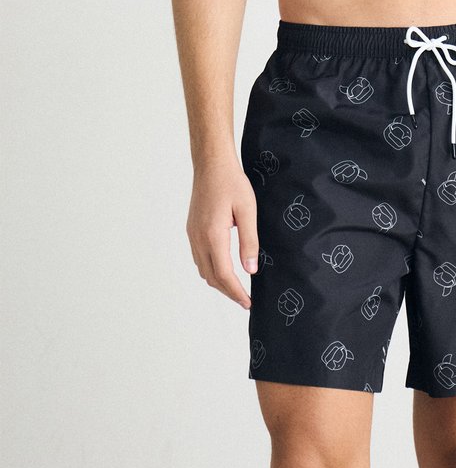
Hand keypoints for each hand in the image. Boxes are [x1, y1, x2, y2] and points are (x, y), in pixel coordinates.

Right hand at [186, 156, 259, 308]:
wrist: (211, 164)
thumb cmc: (231, 182)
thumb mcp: (247, 210)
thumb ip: (249, 241)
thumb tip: (251, 270)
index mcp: (213, 235)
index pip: (223, 274)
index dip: (236, 292)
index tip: (248, 303)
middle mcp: (198, 238)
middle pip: (210, 277)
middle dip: (227, 291)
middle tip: (245, 300)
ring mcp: (192, 234)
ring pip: (202, 269)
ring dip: (218, 281)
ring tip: (236, 287)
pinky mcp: (192, 229)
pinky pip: (199, 257)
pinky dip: (210, 269)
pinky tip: (223, 267)